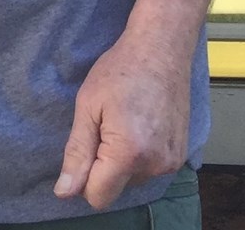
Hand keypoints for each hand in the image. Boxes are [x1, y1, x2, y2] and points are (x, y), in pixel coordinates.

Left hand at [54, 31, 190, 210]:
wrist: (161, 48)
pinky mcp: (181, 156)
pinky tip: (142, 125)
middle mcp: (154, 165)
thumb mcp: (87, 106)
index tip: (88, 144)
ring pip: (132, 180)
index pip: (98, 196)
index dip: (85, 177)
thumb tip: (64, 193)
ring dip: (123, 161)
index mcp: (128, 153)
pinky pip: (150, 170)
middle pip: (116, 189)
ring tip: (125, 121)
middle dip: (104, 167)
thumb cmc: (119, 70)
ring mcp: (171, 163)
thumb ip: (76, 153)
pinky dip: (141, 155)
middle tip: (107, 126)